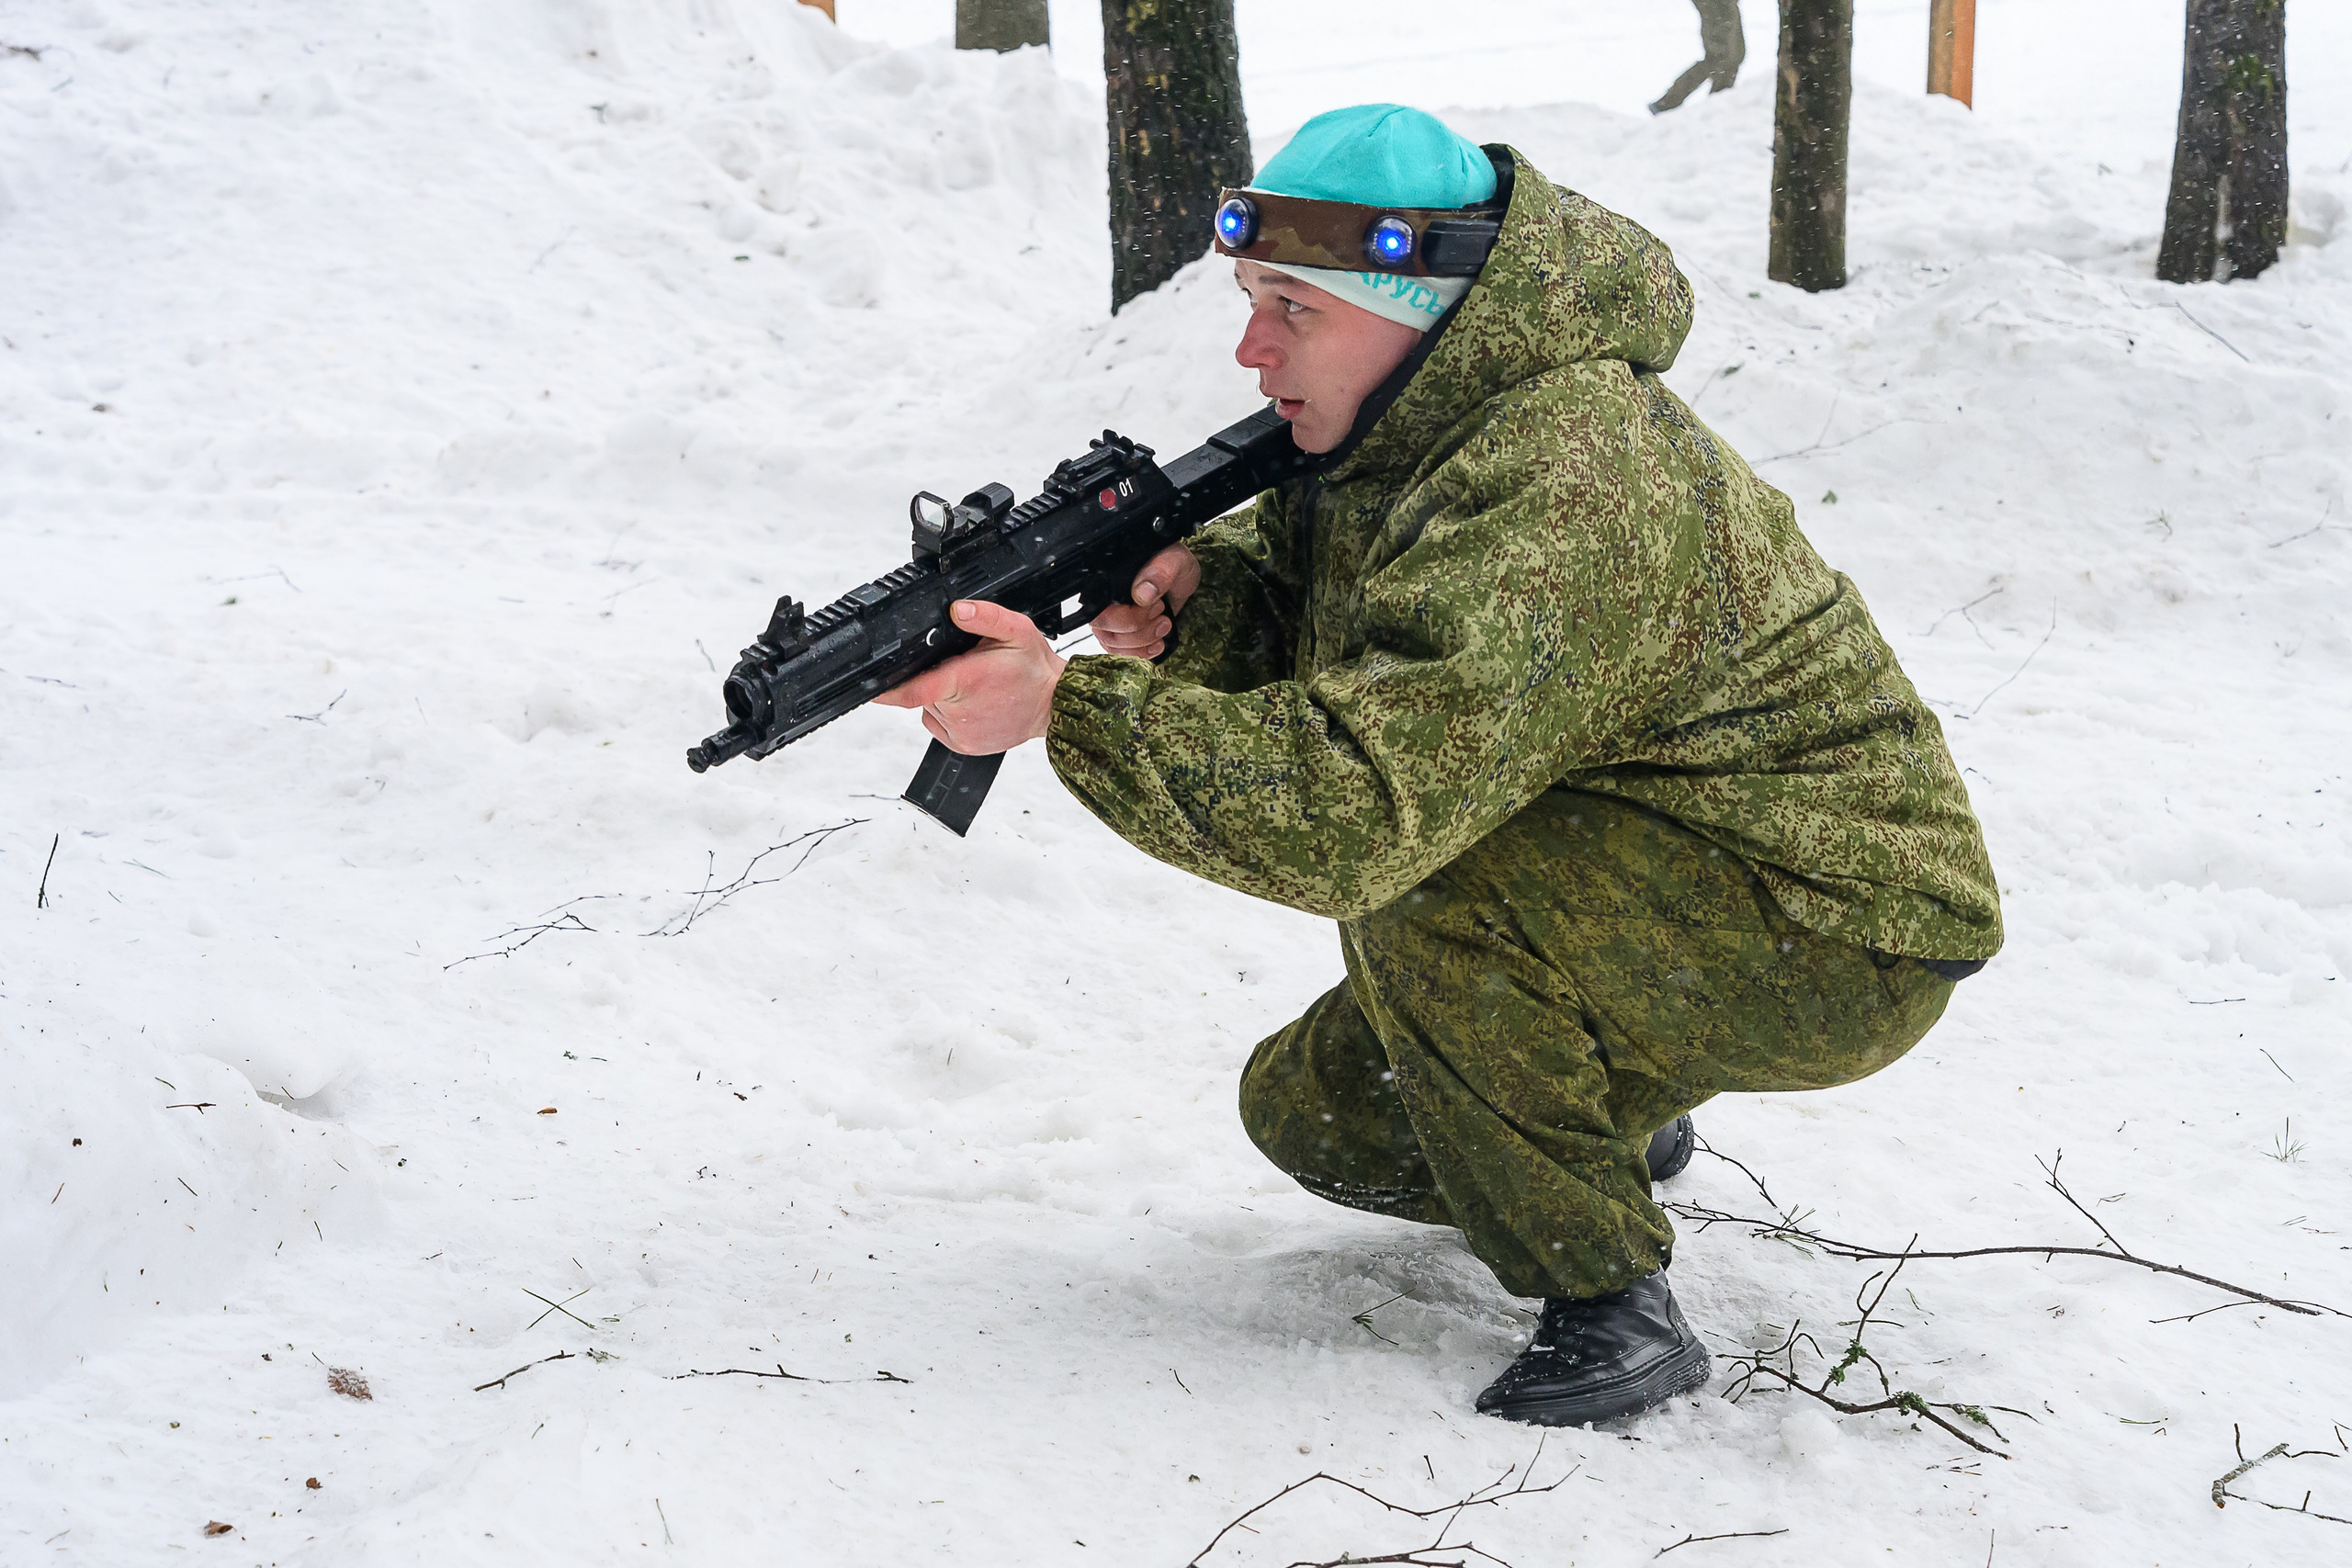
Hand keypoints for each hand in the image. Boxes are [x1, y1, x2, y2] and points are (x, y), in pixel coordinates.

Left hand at [871, 599, 1066, 755]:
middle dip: (936, 677)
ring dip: (942, 696)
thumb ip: (987, 616)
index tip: (867, 688)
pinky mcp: (964, 746)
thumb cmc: (1034, 668)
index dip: (887, 690)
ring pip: (930, 708)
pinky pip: (938, 725)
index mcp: (967, 681)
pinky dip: (947, 714)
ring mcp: (962, 732)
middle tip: (967, 668)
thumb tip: (957, 609)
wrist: (1053, 707)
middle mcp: (961, 711)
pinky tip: (973, 704)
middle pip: (925, 691)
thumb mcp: (1018, 630)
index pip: (915, 689)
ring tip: (975, 688)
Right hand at [1089, 544, 1199, 659]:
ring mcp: (1110, 621)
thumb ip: (1160, 572)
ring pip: (1113, 645)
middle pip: (1104, 631)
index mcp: (1107, 581)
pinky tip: (1158, 643)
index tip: (1156, 605)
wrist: (1181, 579)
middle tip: (1162, 615)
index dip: (1127, 617)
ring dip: (1143, 642)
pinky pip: (1121, 654)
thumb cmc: (1174, 565)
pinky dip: (1142, 653)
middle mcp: (1102, 602)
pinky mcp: (1121, 635)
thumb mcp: (1174, 561)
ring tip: (1165, 624)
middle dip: (1138, 631)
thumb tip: (1142, 594)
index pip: (1099, 610)